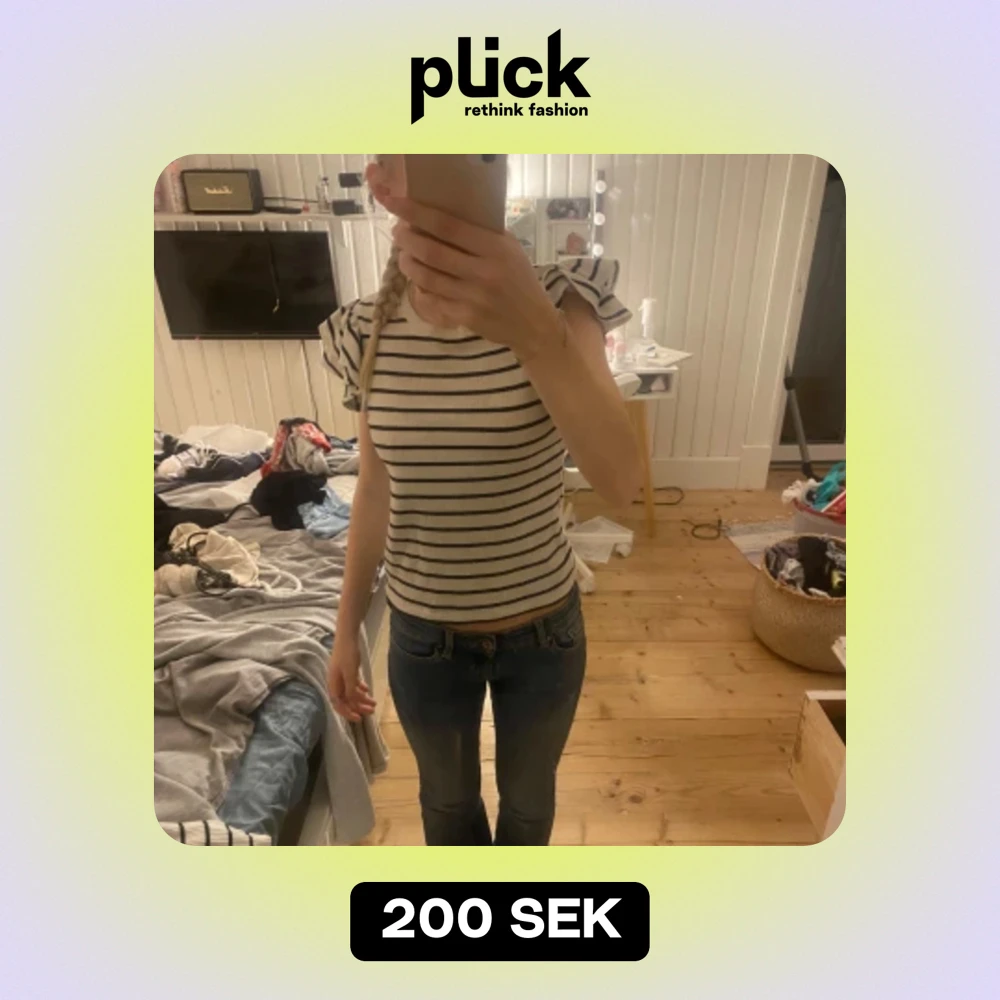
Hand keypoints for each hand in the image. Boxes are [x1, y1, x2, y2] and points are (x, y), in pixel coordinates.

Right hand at [327, 636, 376, 721]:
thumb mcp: (350, 673)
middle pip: (346, 700)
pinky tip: (367, 690)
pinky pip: (353, 684)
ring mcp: (341, 676)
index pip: (338, 704)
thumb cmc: (347, 654)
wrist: (347, 635)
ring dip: (361, 699)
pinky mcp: (347, 670)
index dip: (347, 713)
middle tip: (372, 711)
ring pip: (351, 692)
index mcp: (334, 684)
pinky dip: (360, 689)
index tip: (359, 719)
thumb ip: (350, 689)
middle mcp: (336, 682)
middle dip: (358, 707)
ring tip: (374, 702)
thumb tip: (351, 703)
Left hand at [384, 195, 564, 360]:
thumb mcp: (509, 249)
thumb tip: (443, 213)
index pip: (449, 226)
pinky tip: (418, 281)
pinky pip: (433, 300)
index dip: (418, 213)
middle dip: (407, 240)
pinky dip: (420, 288)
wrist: (534, 324)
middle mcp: (483, 272)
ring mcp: (473, 297)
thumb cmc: (520, 280)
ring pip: (427, 278)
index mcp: (495, 248)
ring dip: (409, 264)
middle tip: (397, 232)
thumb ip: (482, 233)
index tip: (396, 202)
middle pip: (432, 252)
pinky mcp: (466, 317)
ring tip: (404, 255)